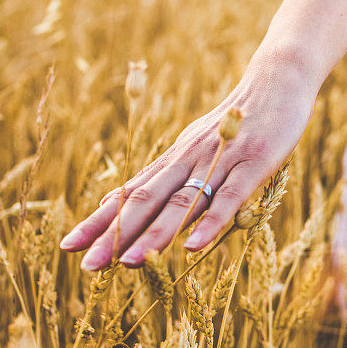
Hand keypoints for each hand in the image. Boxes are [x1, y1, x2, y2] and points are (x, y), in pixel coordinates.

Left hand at [60, 64, 314, 270]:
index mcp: (174, 159)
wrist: (277, 81)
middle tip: (88, 266)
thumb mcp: (196, 146)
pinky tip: (193, 247)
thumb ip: (168, 175)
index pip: (129, 193)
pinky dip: (210, 223)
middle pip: (145, 201)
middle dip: (115, 235)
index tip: (69, 245)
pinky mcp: (254, 163)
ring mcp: (220, 161)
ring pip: (182, 201)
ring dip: (154, 234)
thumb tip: (127, 200)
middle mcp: (188, 160)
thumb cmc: (237, 121)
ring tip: (129, 263)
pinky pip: (229, 197)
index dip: (99, 219)